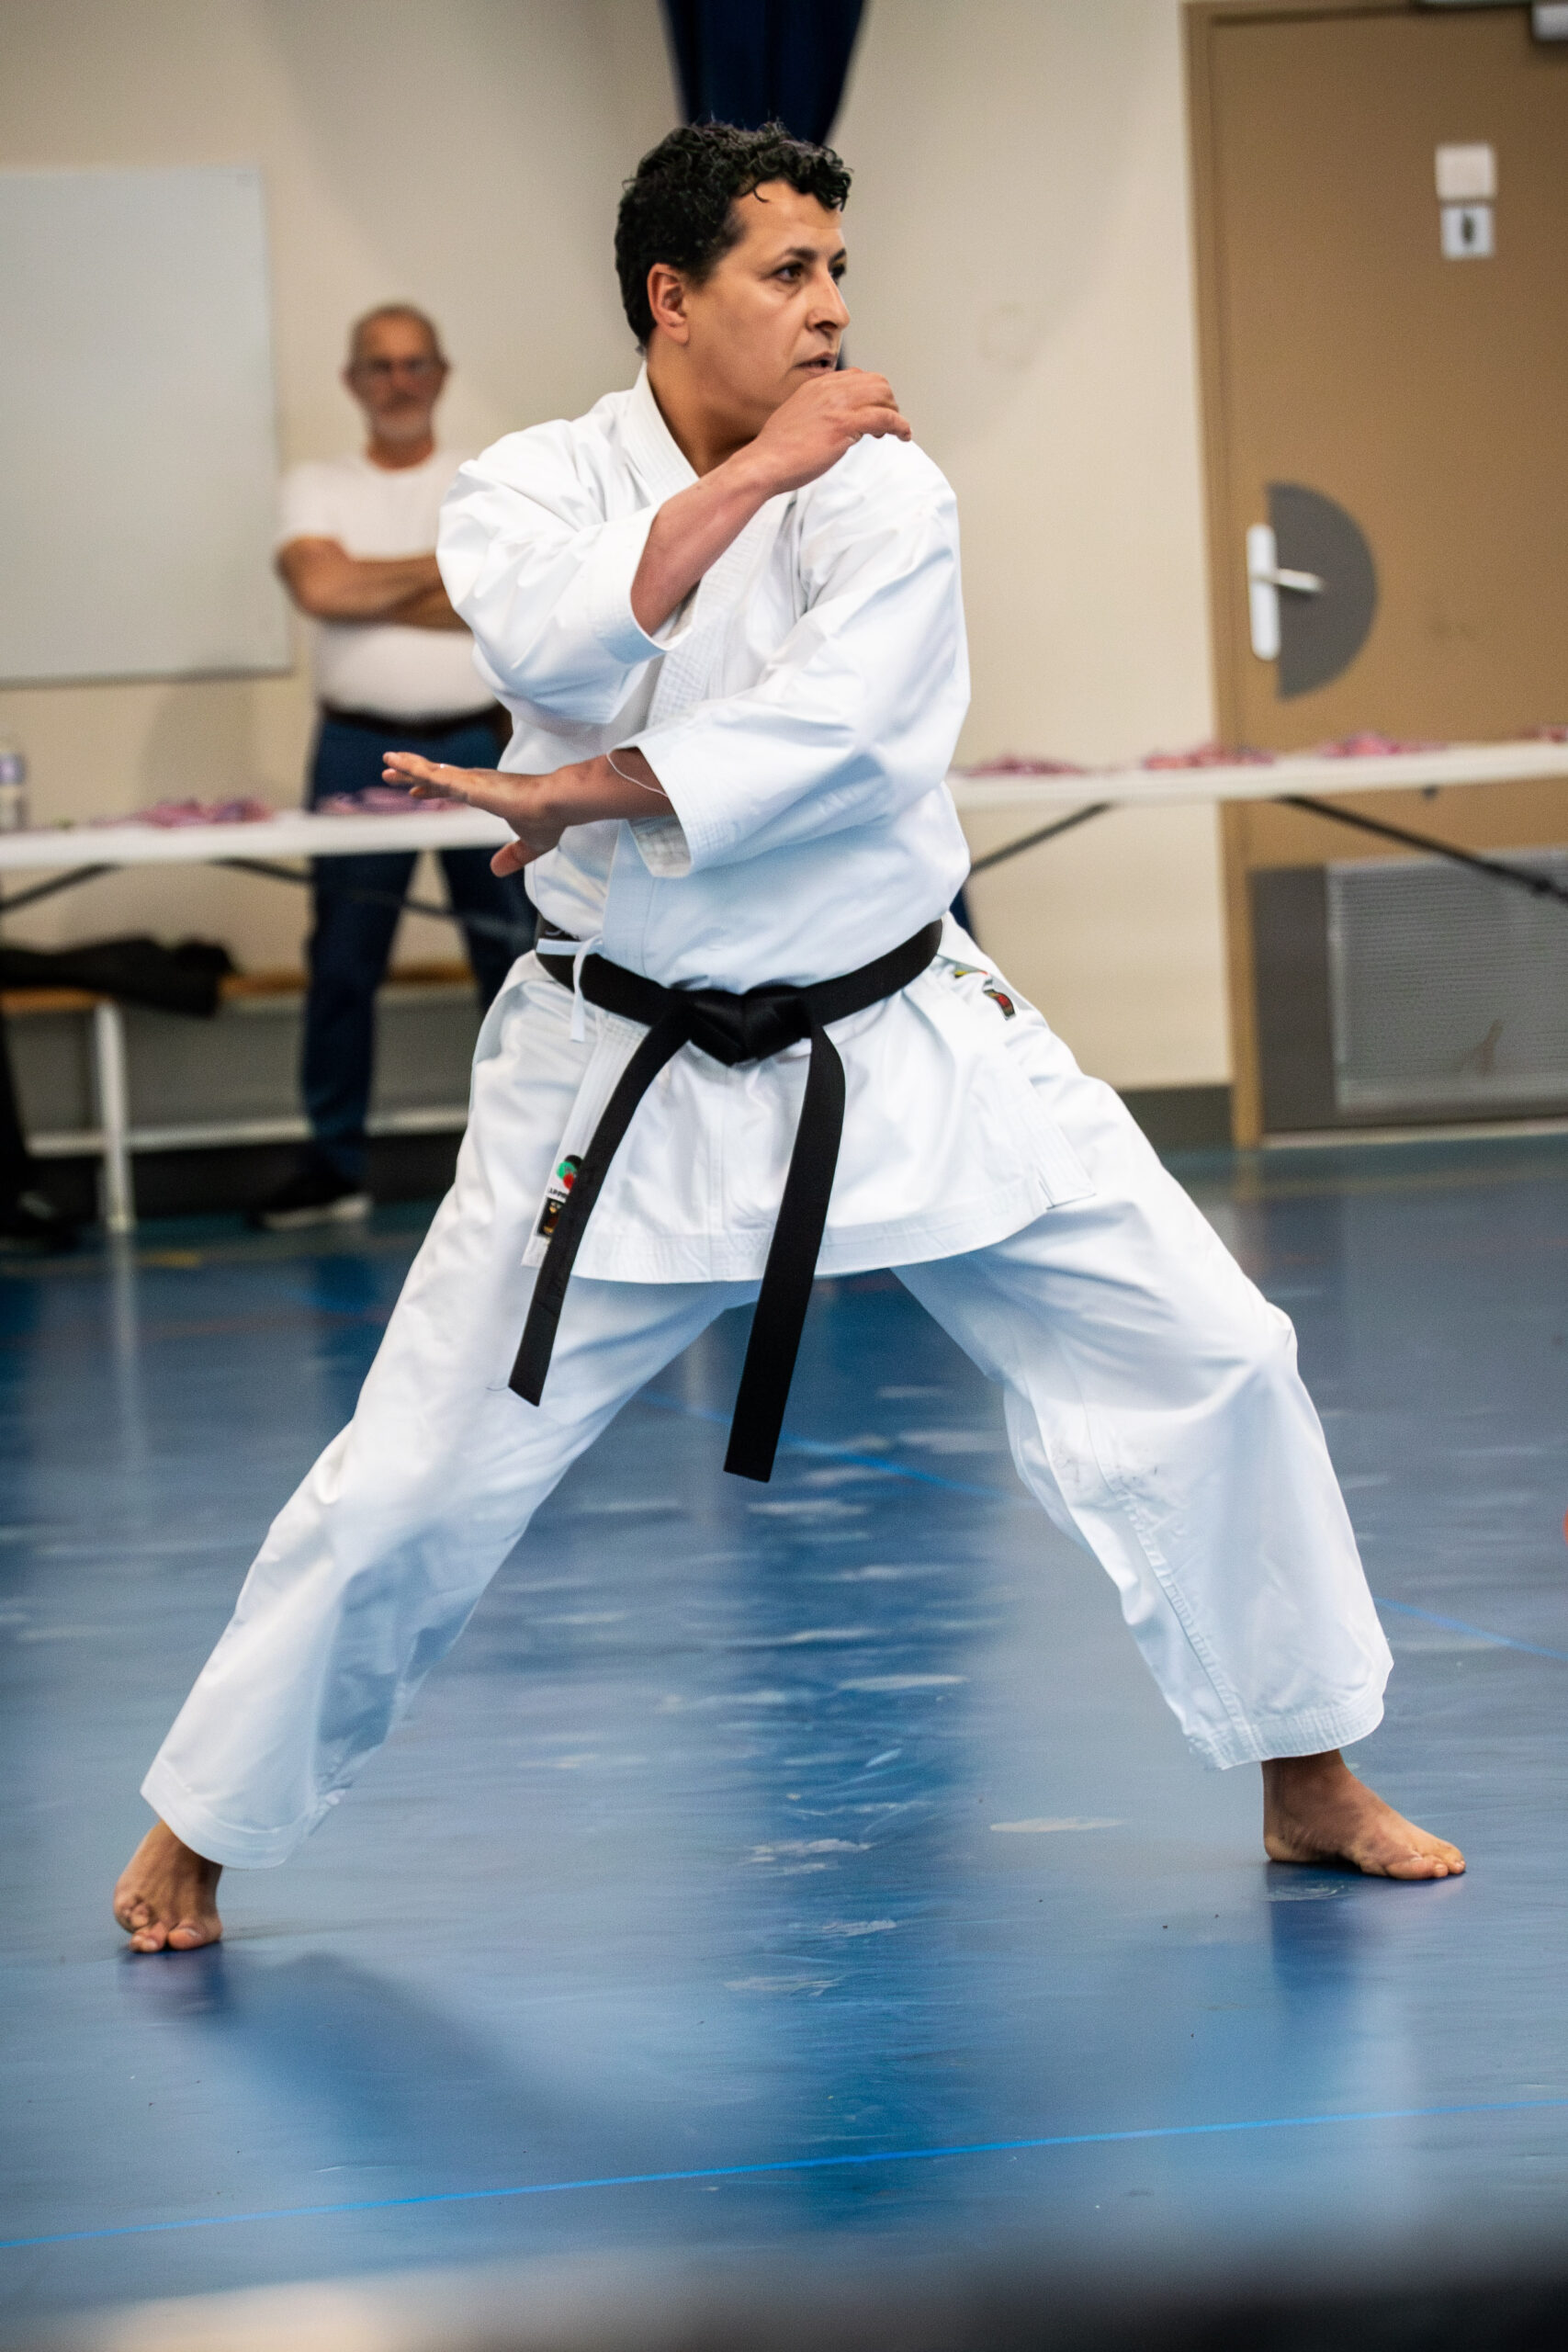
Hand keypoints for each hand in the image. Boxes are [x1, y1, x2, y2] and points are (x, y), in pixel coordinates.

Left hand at [383, 751, 565, 873]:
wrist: (556, 805)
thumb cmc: (548, 819)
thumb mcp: (530, 845)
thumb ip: (513, 856)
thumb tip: (497, 870)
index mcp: (489, 793)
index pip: (453, 789)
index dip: (434, 789)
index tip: (416, 791)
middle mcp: (477, 782)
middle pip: (437, 777)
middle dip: (413, 774)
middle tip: (390, 773)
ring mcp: (471, 781)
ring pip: (432, 772)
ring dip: (407, 767)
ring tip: (386, 763)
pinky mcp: (468, 783)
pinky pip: (434, 775)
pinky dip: (414, 769)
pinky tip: (397, 764)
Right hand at [744, 367, 910, 497]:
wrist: (764, 463)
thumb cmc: (777, 450)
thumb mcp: (797, 419)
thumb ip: (816, 413)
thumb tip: (829, 423)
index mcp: (817, 386)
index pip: (856, 376)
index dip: (871, 393)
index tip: (874, 410)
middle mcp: (829, 389)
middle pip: (876, 381)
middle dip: (888, 400)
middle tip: (888, 422)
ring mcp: (838, 405)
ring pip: (883, 396)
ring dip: (895, 412)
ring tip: (897, 431)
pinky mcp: (845, 425)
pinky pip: (885, 417)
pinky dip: (900, 425)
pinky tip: (904, 435)